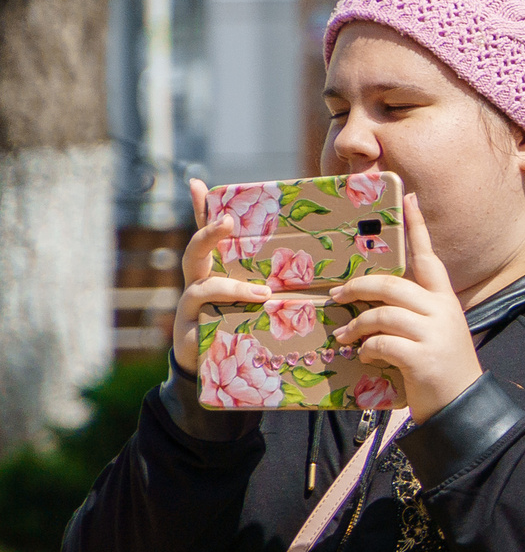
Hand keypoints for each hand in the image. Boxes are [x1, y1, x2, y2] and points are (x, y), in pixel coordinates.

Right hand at [172, 178, 275, 377]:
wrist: (210, 368)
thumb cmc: (237, 329)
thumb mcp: (255, 304)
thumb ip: (270, 284)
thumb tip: (305, 270)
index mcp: (214, 271)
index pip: (205, 236)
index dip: (199, 209)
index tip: (196, 183)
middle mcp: (197, 282)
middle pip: (195, 251)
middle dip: (208, 233)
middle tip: (227, 221)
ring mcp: (191, 305)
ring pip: (202, 286)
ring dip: (232, 287)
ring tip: (263, 293)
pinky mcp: (191, 328)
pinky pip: (207, 317)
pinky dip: (229, 314)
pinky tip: (252, 315)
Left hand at [332, 194, 480, 419]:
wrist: (463, 407)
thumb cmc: (442, 368)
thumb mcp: (434, 333)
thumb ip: (412, 313)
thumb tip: (371, 303)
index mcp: (444, 301)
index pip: (429, 257)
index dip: (417, 227)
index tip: (409, 197)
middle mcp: (441, 312)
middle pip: (392, 285)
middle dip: (358, 288)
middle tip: (337, 296)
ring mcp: (434, 334)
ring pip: (382, 314)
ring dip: (356, 326)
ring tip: (345, 337)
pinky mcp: (422, 358)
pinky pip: (381, 343)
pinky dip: (367, 351)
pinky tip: (367, 359)